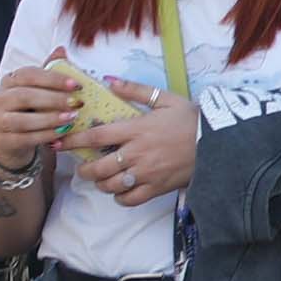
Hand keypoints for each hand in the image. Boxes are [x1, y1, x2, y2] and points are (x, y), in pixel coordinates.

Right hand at [0, 61, 80, 172]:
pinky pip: (26, 138)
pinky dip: (45, 136)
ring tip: (71, 118)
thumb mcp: (38, 89)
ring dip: (50, 119)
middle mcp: (1, 98)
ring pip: (24, 120)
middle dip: (54, 99)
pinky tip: (62, 134)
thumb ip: (49, 72)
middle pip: (25, 96)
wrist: (10, 138)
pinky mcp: (4, 140)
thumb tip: (61, 50)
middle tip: (77, 103)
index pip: (29, 75)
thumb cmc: (28, 109)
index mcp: (10, 80)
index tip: (76, 85)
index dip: (53, 79)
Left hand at [70, 81, 194, 201]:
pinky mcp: (157, 188)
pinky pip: (130, 199)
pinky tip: (121, 191)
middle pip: (98, 167)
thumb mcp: (165, 99)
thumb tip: (109, 80)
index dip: (74, 141)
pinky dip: (120, 197)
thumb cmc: (191, 119)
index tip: (61, 142)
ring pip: (111, 185)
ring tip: (101, 179)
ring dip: (101, 184)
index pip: (96, 136)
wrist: (219, 144)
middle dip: (84, 170)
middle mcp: (137, 153)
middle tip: (82, 168)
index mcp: (136, 129)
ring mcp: (146, 173)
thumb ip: (135, 90)